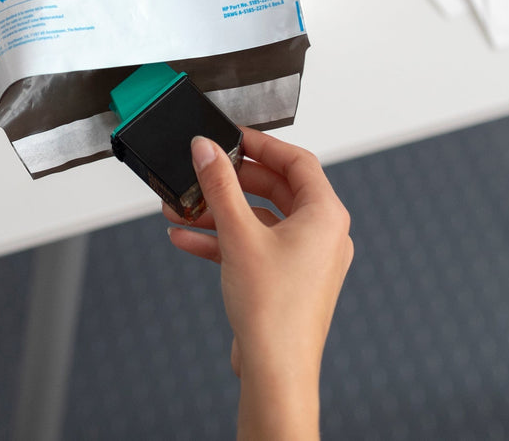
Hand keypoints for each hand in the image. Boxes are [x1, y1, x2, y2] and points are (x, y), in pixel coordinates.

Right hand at [165, 128, 352, 440]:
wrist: (276, 370)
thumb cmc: (275, 310)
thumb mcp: (239, 234)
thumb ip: (219, 186)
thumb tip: (206, 150)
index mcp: (326, 215)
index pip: (297, 161)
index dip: (262, 145)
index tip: (232, 138)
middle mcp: (323, 234)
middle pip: (276, 189)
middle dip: (231, 184)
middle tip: (203, 173)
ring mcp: (306, 260)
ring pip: (260, 221)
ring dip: (220, 214)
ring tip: (182, 210)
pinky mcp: (287, 281)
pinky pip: (255, 247)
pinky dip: (224, 241)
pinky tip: (188, 238)